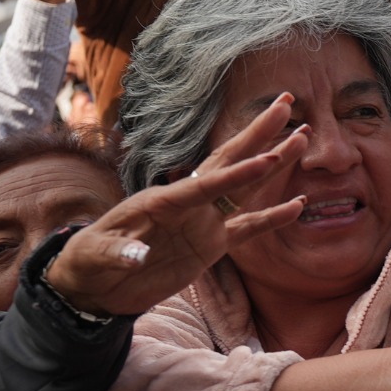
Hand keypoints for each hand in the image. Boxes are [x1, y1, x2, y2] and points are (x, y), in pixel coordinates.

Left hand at [43, 97, 309, 316]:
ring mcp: (202, 223)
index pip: (204, 185)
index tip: (267, 158)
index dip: (236, 174)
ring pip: (246, 187)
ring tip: (302, 136)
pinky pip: (248, 227)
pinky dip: (273, 217)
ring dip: (274, 163)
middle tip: (286, 105)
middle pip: (229, 163)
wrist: (95, 285)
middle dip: (259, 135)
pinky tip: (299, 204)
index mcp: (161, 201)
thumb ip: (118, 254)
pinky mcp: (210, 245)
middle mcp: (187, 205)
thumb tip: (138, 257)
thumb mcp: (94, 257)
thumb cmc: (88, 263)